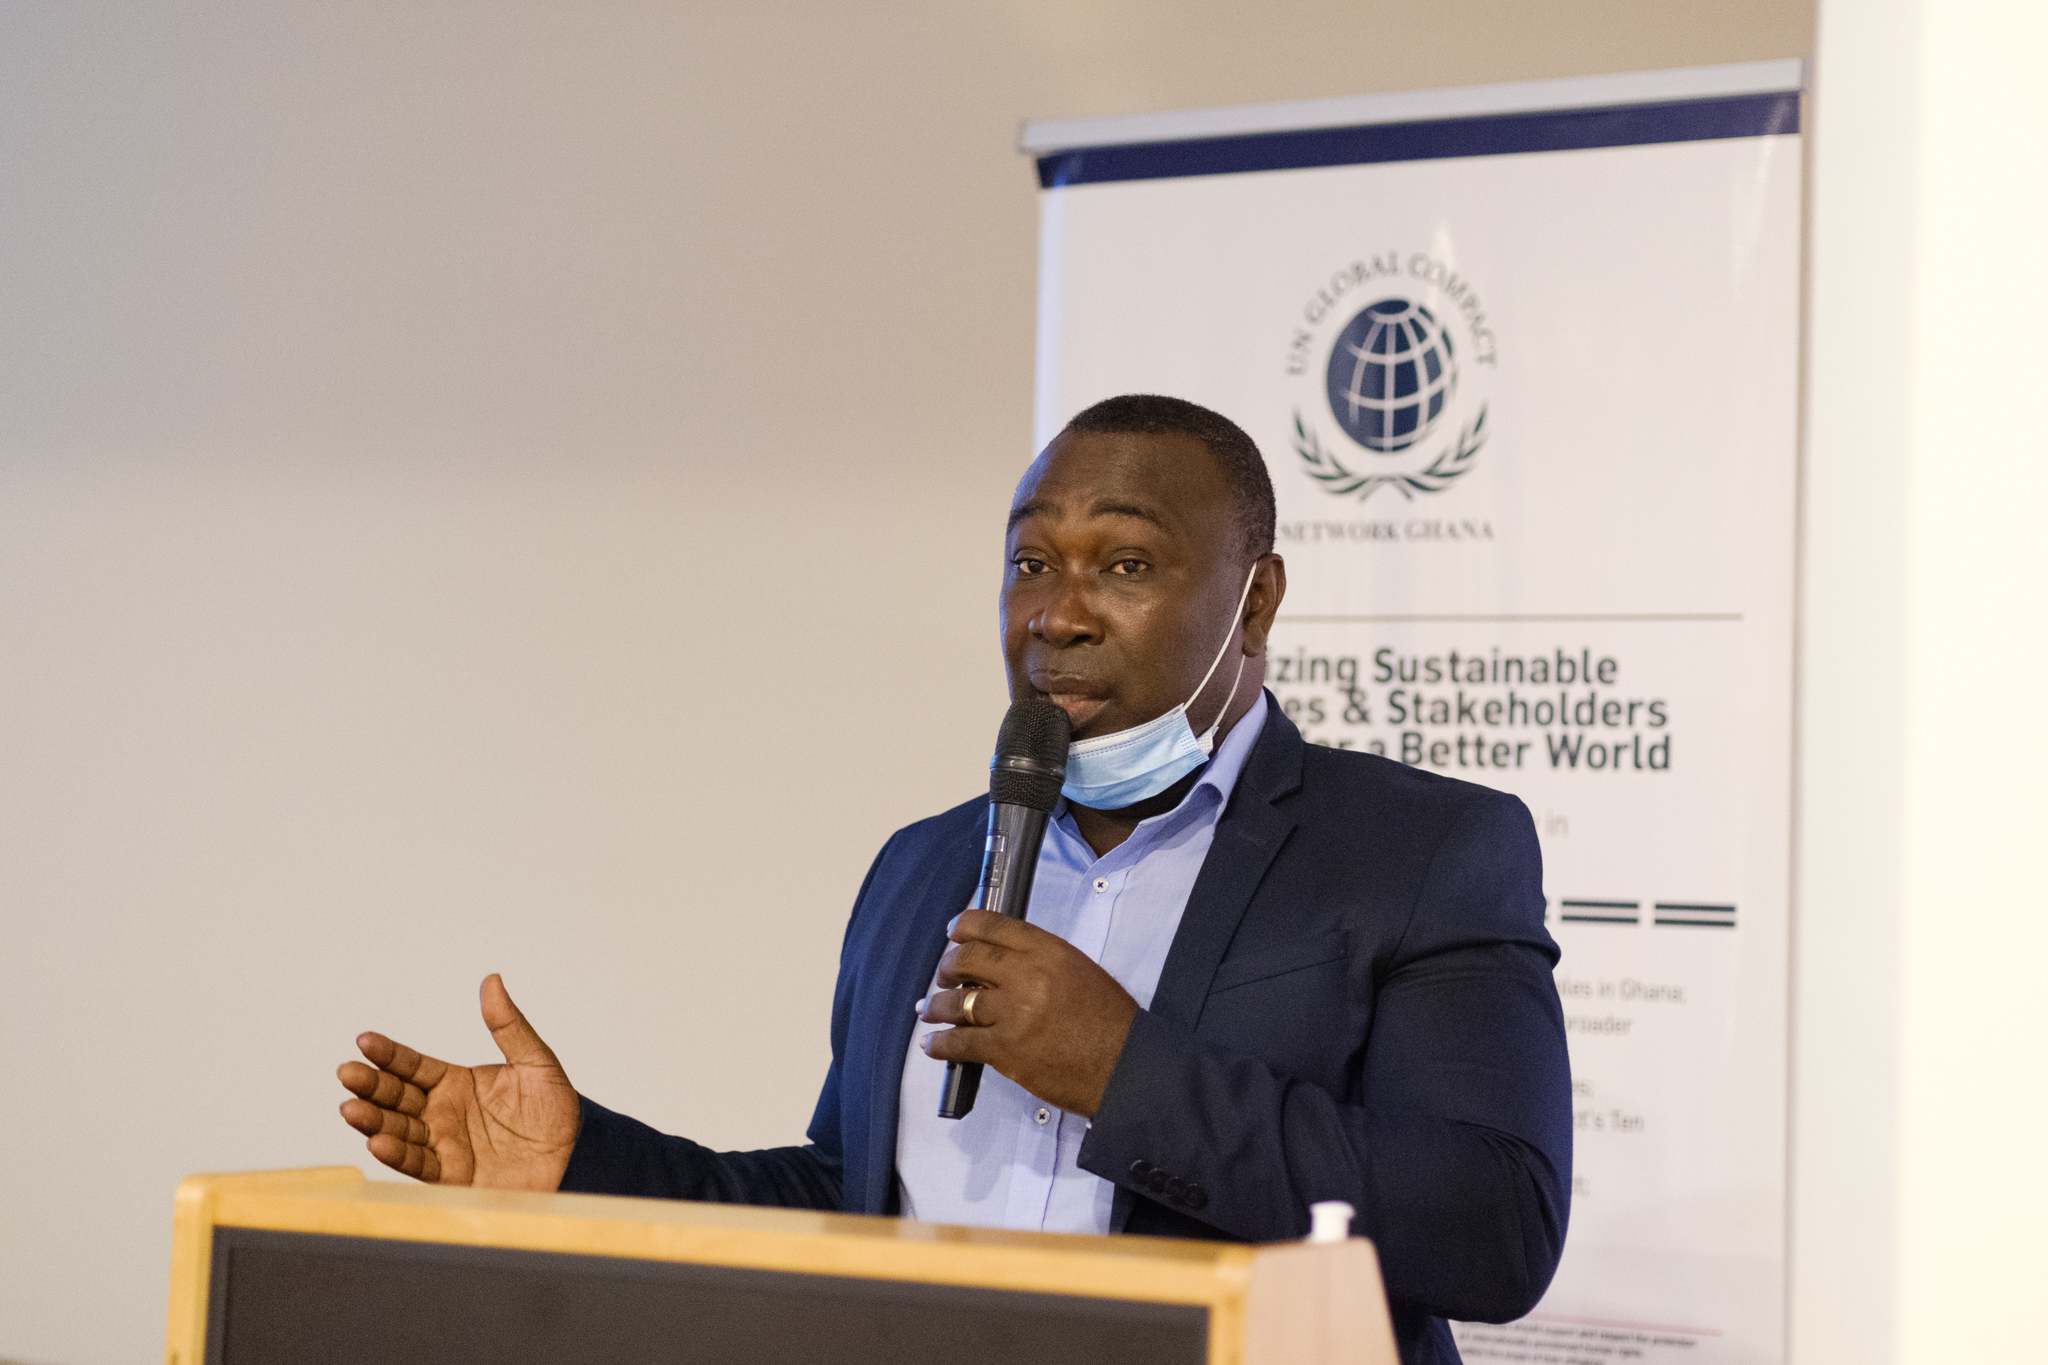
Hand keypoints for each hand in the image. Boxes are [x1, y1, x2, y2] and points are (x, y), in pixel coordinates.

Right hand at [337, 974, 579, 1188]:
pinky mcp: (451, 1176)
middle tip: (347, 1073)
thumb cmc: (557, 1109)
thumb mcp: (536, 1062)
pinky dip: (397, 1155)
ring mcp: (443, 1144)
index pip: (413, 1065)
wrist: (576, 1157)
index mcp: (456, 1082)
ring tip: (351, 1109)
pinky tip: (378, 1143)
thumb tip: (492, 981)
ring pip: (399, 1129)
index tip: (365, 1041)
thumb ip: (509, 1026)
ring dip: (373, 1120)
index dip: (389, 1054)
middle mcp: (442, 1112)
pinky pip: (418, 1164)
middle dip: (370, 1085)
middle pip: (396, 1096)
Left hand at [920, 910, 1138, 1115]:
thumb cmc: (1110, 1022)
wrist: (1126, 1066)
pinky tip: (933, 1044)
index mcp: (1049, 951)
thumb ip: (1040, 961)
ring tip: (930, 1011)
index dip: (964, 926)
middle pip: (967, 960)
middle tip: (944, 977)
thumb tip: (1001, 964)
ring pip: (957, 1003)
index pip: (993, 926)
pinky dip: (941, 1044)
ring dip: (937, 1007)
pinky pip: (960, 1043)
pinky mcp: (1005, 1050)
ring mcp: (1013, 1014)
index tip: (953, 932)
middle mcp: (1027, 975)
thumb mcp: (1079, 971)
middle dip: (948, 968)